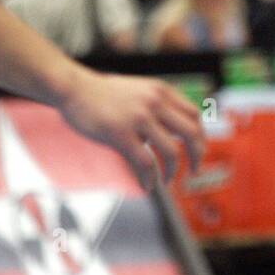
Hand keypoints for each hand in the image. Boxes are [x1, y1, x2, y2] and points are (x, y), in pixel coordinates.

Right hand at [58, 70, 205, 190]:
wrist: (73, 88)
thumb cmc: (103, 93)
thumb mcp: (140, 89)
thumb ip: (157, 103)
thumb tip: (171, 126)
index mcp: (162, 91)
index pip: (195, 115)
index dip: (201, 136)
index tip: (197, 151)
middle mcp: (155, 103)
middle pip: (191, 133)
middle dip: (197, 156)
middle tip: (194, 171)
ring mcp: (139, 118)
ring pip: (171, 151)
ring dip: (173, 171)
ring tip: (167, 182)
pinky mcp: (120, 134)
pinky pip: (145, 162)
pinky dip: (150, 178)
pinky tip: (148, 186)